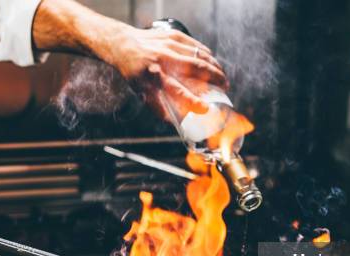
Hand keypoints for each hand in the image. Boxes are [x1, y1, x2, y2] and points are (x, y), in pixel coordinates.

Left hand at [97, 26, 227, 119]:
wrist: (124, 45)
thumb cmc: (135, 73)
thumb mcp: (142, 93)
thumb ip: (160, 108)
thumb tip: (177, 125)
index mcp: (153, 78)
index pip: (176, 92)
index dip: (192, 101)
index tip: (206, 108)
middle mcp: (162, 60)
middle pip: (195, 68)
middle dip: (215, 77)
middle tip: (225, 87)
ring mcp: (168, 45)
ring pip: (199, 55)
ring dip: (215, 66)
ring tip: (222, 76)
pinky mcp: (173, 35)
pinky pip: (196, 46)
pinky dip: (207, 55)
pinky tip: (213, 62)